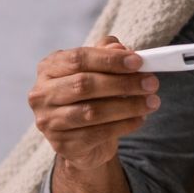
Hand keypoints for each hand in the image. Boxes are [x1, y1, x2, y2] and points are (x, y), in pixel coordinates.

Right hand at [29, 35, 160, 170]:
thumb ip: (106, 54)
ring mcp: (48, 121)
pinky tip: (139, 119)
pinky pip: (97, 134)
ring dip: (127, 106)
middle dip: (122, 83)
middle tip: (151, 83)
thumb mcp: (97, 70)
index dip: (109, 60)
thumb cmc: (89, 97)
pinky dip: (123, 125)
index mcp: (48, 68)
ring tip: (151, 102)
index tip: (138, 62)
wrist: (81, 140)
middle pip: (84, 85)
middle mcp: (42, 94)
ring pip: (92, 112)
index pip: (78, 58)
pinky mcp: (62, 144)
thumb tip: (120, 48)